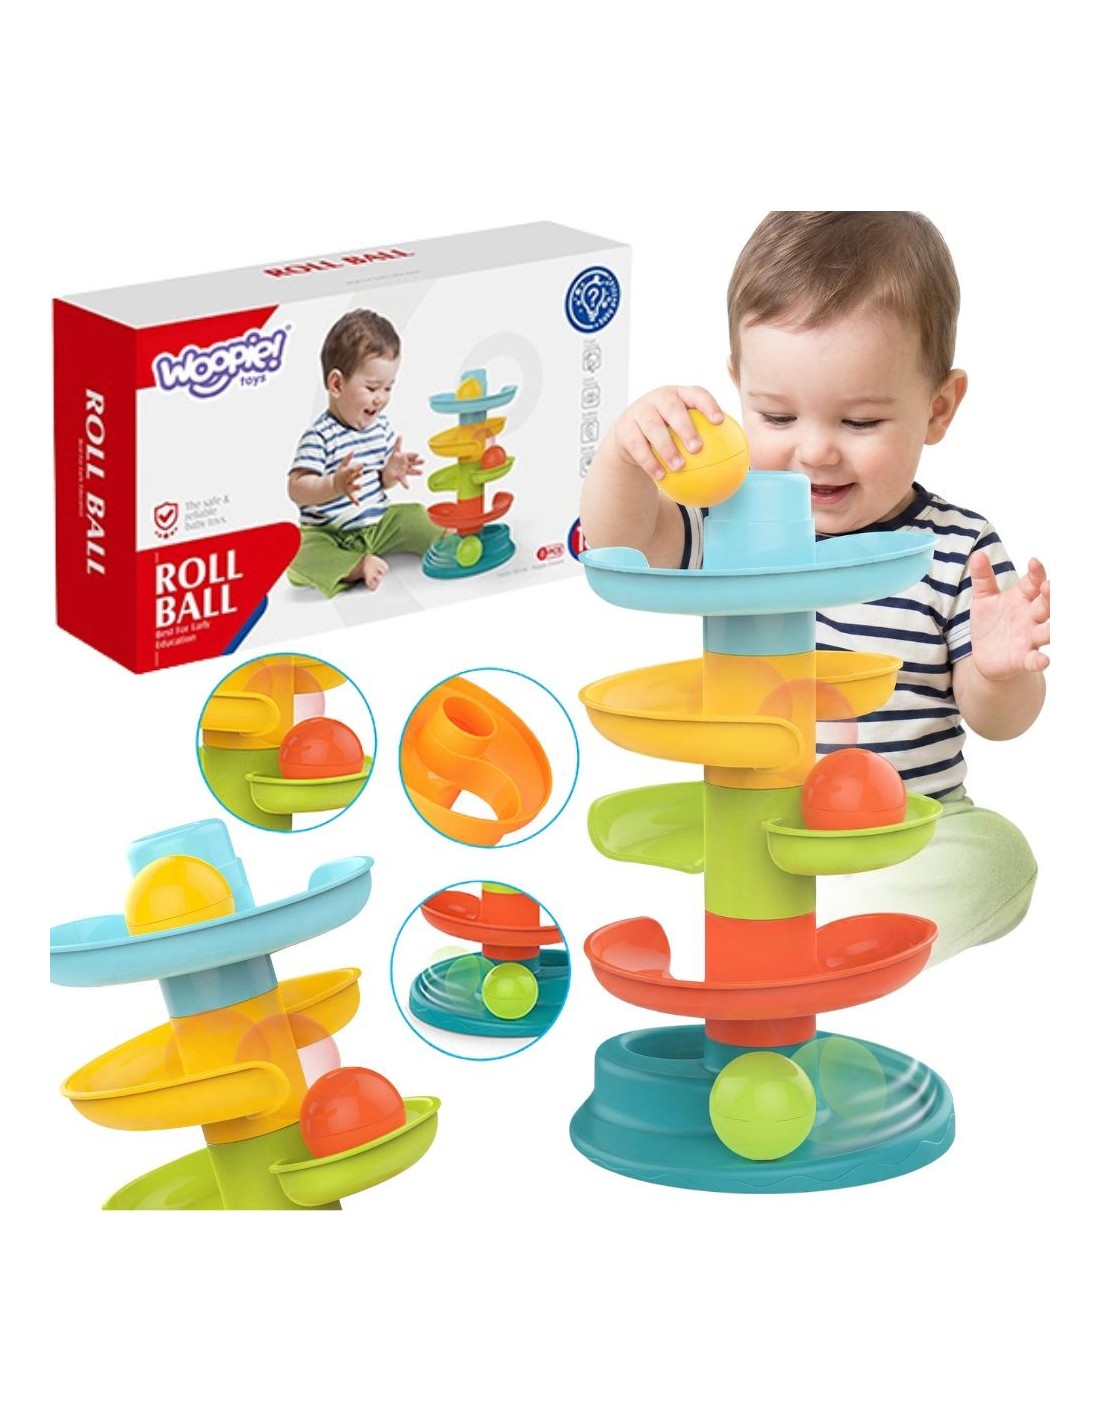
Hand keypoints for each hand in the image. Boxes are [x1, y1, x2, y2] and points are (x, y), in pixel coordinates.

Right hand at [331, 451, 362, 503]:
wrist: (333, 485)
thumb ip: (347, 459)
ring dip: (356, 487)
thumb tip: (353, 450)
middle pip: (352, 477)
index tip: (363, 465)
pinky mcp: (348, 493)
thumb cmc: (340, 474)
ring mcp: (347, 487)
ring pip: (352, 487)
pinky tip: (358, 504)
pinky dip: (354, 501)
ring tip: (361, 487)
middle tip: (361, 473)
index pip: (351, 469)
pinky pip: (351, 497)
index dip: (356, 467)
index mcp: (346, 473)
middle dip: (356, 475)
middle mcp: (346, 480)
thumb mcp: (342, 466)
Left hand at [381, 437, 424, 488]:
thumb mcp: (395, 453)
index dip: (413, 455)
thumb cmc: (393, 463)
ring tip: (422, 472)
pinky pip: (403, 480)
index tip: (417, 455)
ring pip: (411, 471)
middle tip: (423, 460)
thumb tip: (400, 435)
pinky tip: (408, 487)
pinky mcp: (400, 478)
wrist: (388, 474)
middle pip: (413, 463)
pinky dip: (406, 484)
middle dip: (418, 462)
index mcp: (406, 458)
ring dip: (416, 472)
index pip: (410, 455)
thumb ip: (398, 444)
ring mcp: (404, 472)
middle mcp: (407, 465)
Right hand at [612, 386, 724, 480]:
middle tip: (697, 449)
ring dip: (667, 448)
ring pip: (653, 428)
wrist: (630, 436)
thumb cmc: (668, 434)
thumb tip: (740, 460)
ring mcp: (640, 411)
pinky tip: (660, 476)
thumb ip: (708, 438)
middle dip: (685, 427)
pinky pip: (638, 446)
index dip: (708, 405)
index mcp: (680, 395)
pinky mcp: (625, 428)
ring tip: (679, 467)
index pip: (696, 394)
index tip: (719, 422)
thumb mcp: (683, 429)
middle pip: (672, 409)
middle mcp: (659, 398)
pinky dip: (649, 461)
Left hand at [969, 553, 1049, 678]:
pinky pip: (1034, 659)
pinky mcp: (1023, 658)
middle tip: (1047, 587)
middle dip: (1048, 597)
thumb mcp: (983, 599)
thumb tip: (977, 554)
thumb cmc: (990, 623)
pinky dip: (1039, 660)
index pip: (1033, 583)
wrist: (985, 656)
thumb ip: (982, 578)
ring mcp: (1029, 638)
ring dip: (1050, 629)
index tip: (1033, 562)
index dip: (1036, 573)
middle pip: (1045, 605)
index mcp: (1022, 599)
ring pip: (1046, 632)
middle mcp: (1030, 617)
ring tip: (1052, 627)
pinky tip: (1042, 660)